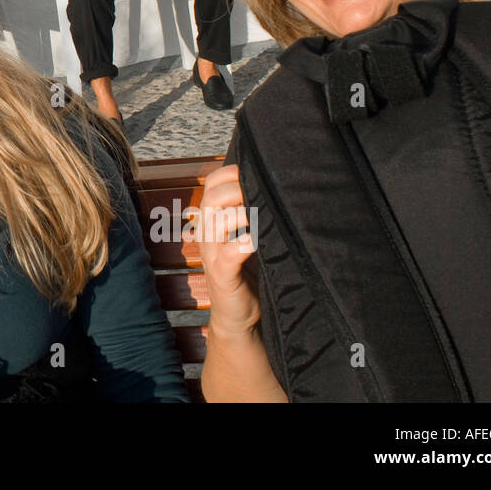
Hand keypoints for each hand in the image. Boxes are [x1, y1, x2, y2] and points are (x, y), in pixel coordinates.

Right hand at [196, 165, 259, 336]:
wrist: (239, 318)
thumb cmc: (251, 273)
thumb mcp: (250, 237)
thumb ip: (255, 213)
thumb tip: (282, 185)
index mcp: (213, 220)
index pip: (213, 183)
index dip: (233, 172)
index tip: (260, 171)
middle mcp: (208, 233)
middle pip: (213, 197)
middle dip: (239, 188)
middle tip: (266, 191)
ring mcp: (212, 255)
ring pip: (217, 221)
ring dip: (243, 213)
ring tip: (264, 215)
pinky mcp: (223, 276)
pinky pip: (228, 254)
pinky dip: (242, 244)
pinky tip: (256, 241)